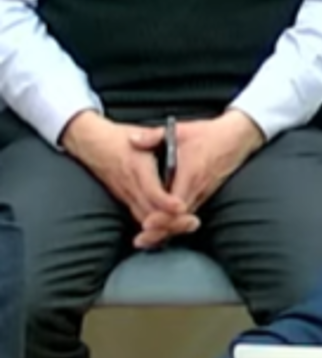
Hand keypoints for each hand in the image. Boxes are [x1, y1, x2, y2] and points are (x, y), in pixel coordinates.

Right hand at [60, 111, 196, 246]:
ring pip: (145, 218)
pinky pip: (140, 216)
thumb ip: (153, 135)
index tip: (181, 206)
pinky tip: (173, 226)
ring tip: (188, 225)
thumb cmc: (119, 138)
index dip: (165, 202)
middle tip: (192, 223)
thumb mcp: (138, 132)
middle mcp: (130, 185)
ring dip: (165, 225)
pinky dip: (156, 225)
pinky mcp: (125, 199)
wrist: (92, 144)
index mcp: (136, 167)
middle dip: (170, 220)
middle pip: (149, 211)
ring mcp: (126, 195)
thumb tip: (167, 134)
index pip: (150, 190)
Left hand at [140, 111, 263, 246]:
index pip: (176, 204)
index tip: (147, 223)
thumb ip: (153, 136)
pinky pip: (188, 214)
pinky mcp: (204, 194)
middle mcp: (198, 189)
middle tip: (142, 239)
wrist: (237, 138)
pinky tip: (161, 228)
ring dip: (166, 230)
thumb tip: (132, 140)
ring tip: (146, 239)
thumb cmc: (209, 135)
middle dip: (160, 231)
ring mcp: (202, 193)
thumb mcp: (180, 131)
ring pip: (184, 219)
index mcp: (190, 174)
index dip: (163, 216)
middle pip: (179, 219)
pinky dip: (175, 223)